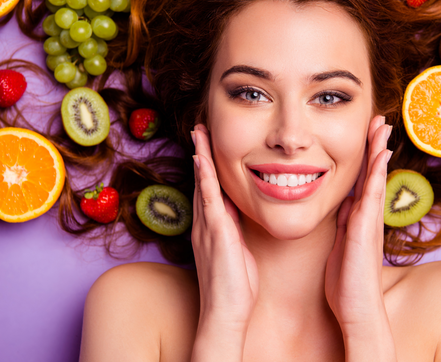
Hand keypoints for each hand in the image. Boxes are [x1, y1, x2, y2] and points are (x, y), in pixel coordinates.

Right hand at [190, 124, 258, 338]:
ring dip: (201, 156)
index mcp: (212, 227)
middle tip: (200, 128)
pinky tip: (202, 160)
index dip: (209, 166)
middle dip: (202, 153)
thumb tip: (241, 214)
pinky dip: (205, 178)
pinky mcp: (216, 233)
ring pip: (203, 184)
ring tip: (199, 132)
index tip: (210, 144)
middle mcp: (205, 223)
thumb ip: (236, 231)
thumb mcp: (238, 251)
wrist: (225, 312)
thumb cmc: (235, 287)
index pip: (210, 189)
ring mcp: (208, 227)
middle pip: (203, 180)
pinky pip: (208, 200)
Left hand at [324, 115, 391, 332]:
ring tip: (382, 126)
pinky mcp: (365, 230)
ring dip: (378, 152)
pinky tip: (380, 156)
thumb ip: (343, 224)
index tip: (368, 134)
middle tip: (379, 119)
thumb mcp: (340, 246)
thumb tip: (343, 205)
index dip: (366, 157)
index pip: (362, 180)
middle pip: (373, 174)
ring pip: (376, 179)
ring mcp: (369, 222)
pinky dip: (376, 174)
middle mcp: (368, 217)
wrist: (358, 310)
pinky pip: (372, 195)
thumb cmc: (346, 283)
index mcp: (359, 219)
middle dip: (375, 146)